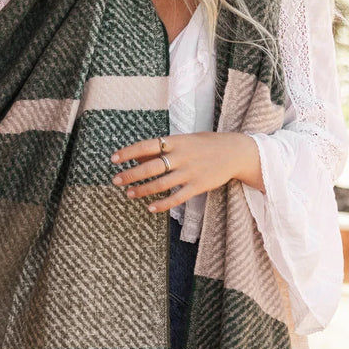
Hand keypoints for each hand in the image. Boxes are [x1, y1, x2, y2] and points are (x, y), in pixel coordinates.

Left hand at [110, 133, 263, 211]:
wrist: (235, 152)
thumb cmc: (205, 144)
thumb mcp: (184, 141)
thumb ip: (162, 149)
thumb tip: (136, 156)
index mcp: (176, 141)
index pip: (147, 145)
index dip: (129, 152)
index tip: (114, 159)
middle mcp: (182, 156)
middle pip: (151, 167)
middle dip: (131, 174)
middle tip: (116, 180)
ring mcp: (190, 172)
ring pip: (161, 184)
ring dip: (143, 190)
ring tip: (129, 193)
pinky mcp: (198, 186)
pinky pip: (177, 197)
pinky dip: (163, 204)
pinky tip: (150, 208)